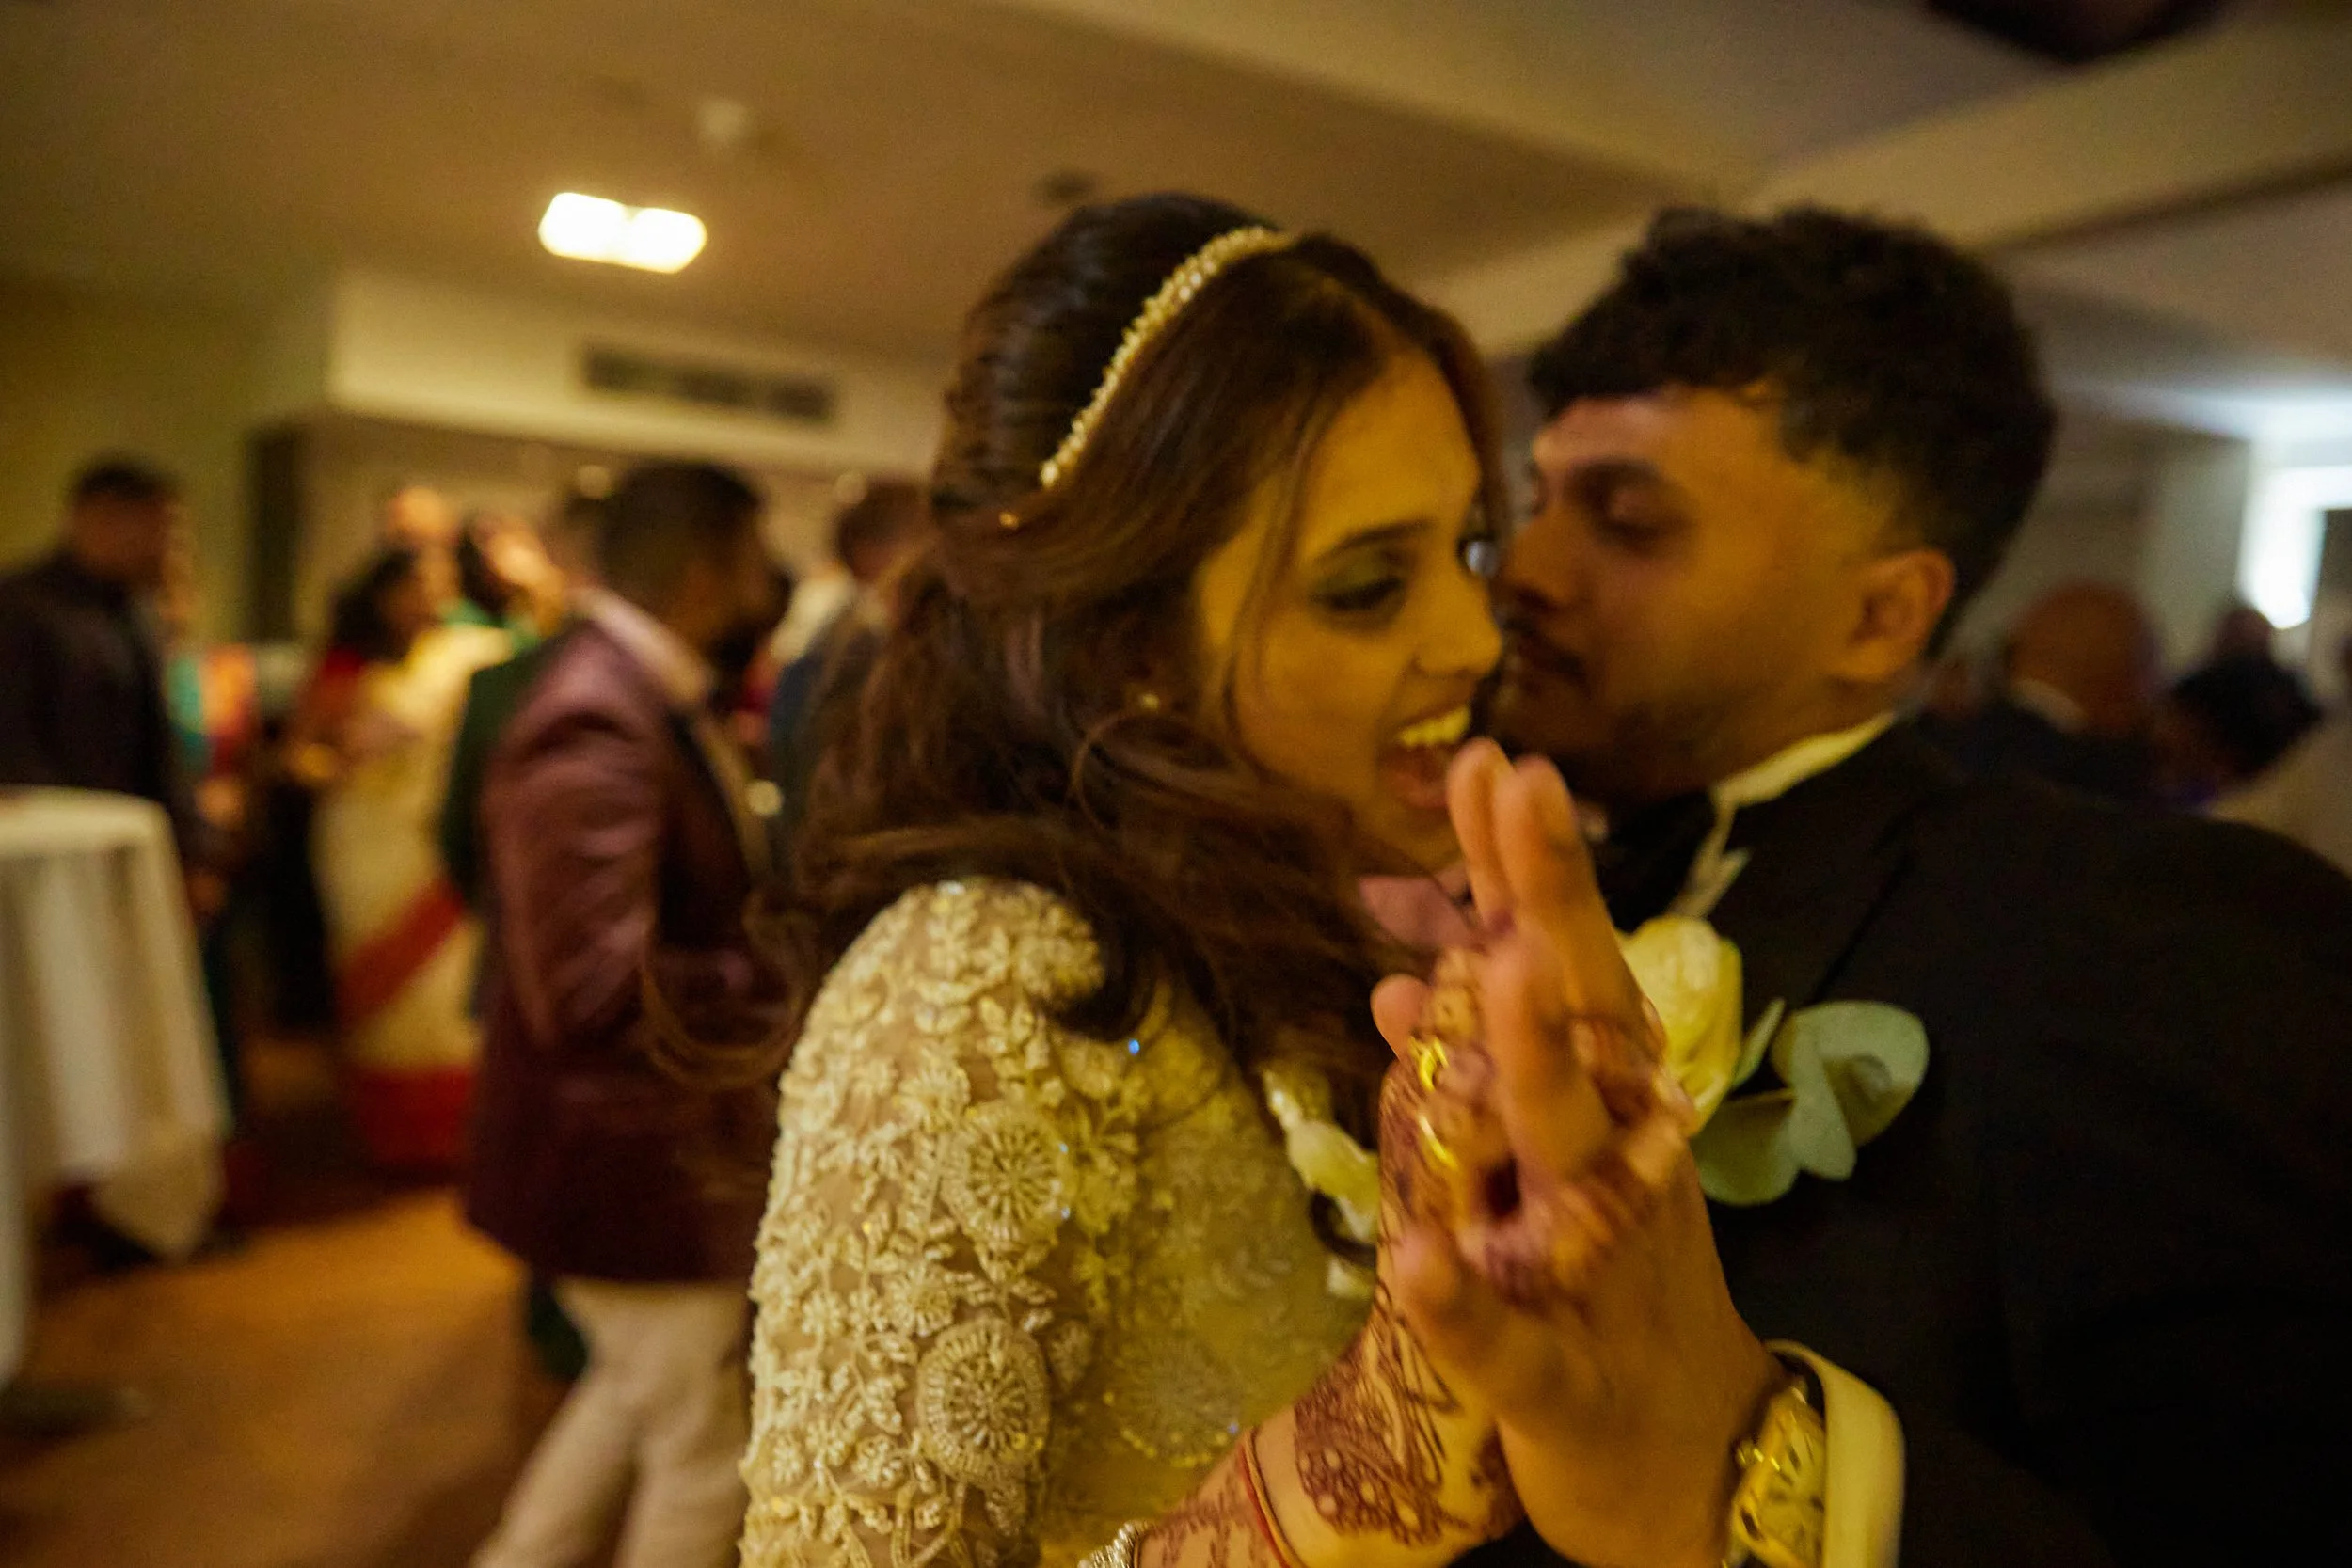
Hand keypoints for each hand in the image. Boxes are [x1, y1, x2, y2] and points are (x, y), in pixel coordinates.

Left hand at [1380, 742, 1778, 1567]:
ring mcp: (1593, 1271)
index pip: (1566, 969)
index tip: (1503, 759)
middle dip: (1549, 905)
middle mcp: (1616, 1167)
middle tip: (1519, 784)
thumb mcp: (1542, 1173)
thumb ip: (1480, 1078)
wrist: (1690, 1469)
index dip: (1534, 871)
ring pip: (1564, 1160)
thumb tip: (1398, 979)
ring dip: (1533, 1066)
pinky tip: (1414, 1255)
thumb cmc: (1610, 1297)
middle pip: (1583, 1024)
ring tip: (1501, 969)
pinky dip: (1463, 1303)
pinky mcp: (1552, 1384)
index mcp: (1608, 1114)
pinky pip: (1504, 1342)